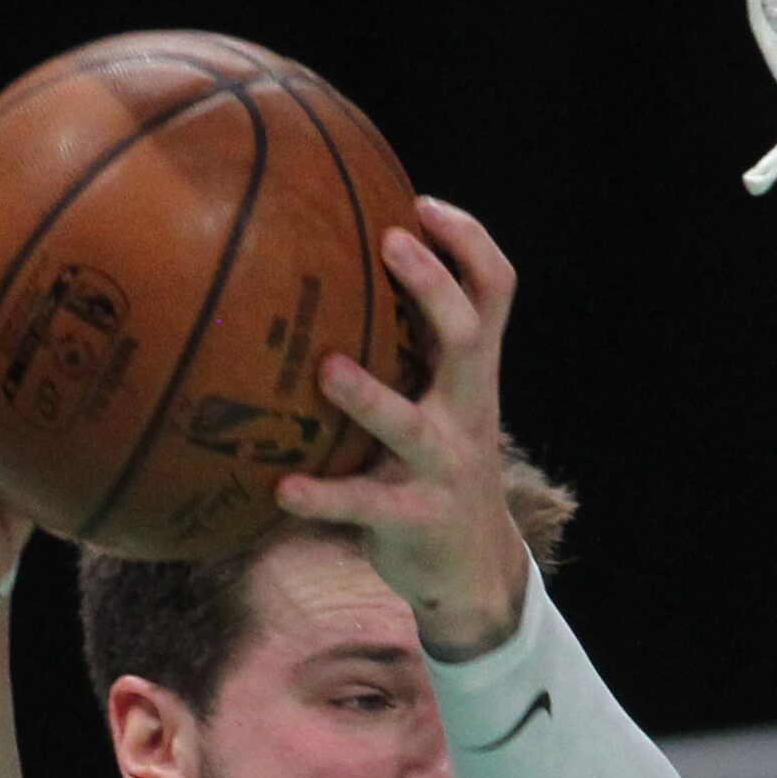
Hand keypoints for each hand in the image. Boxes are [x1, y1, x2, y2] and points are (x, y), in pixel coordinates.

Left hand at [276, 197, 528, 660]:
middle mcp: (468, 412)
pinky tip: (282, 487)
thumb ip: (408, 351)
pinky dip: (324, 496)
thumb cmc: (435, 469)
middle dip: (435, 289)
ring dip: (372, 397)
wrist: (474, 573)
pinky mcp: (416, 519)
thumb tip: (325, 275)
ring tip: (327, 371)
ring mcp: (446, 467)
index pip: (495, 292)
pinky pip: (367, 504)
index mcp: (472, 377)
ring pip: (413, 425)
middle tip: (391, 244)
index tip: (422, 204)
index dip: (469, 243)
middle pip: (470, 338)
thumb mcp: (439, 405)